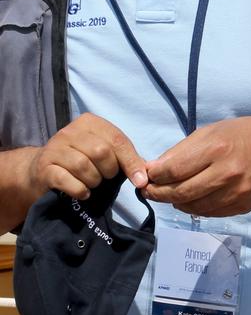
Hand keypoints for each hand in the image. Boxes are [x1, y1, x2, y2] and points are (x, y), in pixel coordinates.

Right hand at [29, 112, 147, 200]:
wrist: (42, 171)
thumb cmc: (80, 160)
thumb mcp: (103, 153)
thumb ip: (124, 158)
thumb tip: (144, 175)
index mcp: (90, 122)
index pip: (117, 140)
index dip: (131, 162)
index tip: (140, 181)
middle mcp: (70, 131)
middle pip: (101, 152)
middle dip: (109, 171)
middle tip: (105, 178)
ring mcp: (55, 148)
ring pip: (84, 166)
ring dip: (94, 181)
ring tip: (92, 184)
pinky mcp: (44, 167)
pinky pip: (67, 180)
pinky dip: (80, 190)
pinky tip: (83, 192)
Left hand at [144, 116, 250, 216]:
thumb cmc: (243, 134)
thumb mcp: (211, 131)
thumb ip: (182, 151)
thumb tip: (155, 169)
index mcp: (217, 149)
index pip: (174, 170)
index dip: (155, 176)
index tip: (145, 176)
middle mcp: (226, 174)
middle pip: (180, 193)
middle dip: (159, 194)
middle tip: (149, 191)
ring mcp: (235, 193)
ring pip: (193, 207)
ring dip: (175, 203)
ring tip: (169, 195)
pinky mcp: (242, 206)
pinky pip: (209, 213)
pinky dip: (195, 207)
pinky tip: (191, 199)